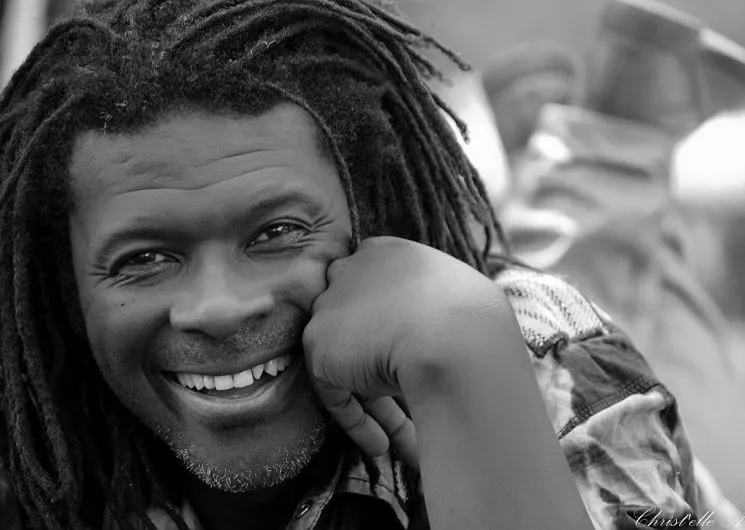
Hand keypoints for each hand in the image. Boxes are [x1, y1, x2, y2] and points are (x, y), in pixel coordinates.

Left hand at [302, 236, 506, 468]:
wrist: (457, 338)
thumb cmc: (472, 318)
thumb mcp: (456, 293)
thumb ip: (431, 301)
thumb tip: (442, 328)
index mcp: (385, 252)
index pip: (373, 287)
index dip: (387, 323)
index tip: (406, 353)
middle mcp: (350, 272)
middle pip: (356, 322)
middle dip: (372, 361)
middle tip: (397, 396)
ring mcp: (330, 308)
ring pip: (346, 361)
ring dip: (372, 403)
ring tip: (396, 440)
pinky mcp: (319, 346)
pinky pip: (334, 391)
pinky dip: (357, 421)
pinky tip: (382, 445)